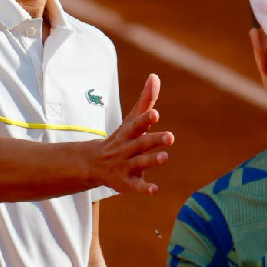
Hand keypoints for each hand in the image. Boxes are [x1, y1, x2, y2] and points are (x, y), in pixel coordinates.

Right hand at [92, 74, 173, 194]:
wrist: (96, 163)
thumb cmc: (122, 138)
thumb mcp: (132, 120)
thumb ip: (146, 100)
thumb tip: (155, 76)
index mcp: (129, 133)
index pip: (137, 124)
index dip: (145, 119)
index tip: (155, 113)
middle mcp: (127, 148)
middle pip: (141, 144)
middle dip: (155, 140)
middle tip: (171, 137)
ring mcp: (126, 165)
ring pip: (139, 163)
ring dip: (152, 160)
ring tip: (165, 157)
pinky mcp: (127, 182)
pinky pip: (136, 186)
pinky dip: (144, 188)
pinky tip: (155, 190)